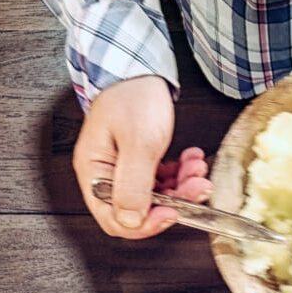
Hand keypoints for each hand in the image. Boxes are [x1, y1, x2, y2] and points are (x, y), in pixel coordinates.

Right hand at [74, 76, 212, 238]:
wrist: (139, 68)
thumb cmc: (132, 95)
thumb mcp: (138, 141)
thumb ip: (134, 185)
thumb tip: (131, 221)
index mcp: (95, 172)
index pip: (115, 219)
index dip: (146, 223)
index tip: (173, 212)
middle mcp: (106, 175)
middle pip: (139, 210)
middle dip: (172, 202)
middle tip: (196, 186)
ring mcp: (122, 169)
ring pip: (155, 197)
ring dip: (181, 187)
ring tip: (196, 168)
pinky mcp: (138, 162)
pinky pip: (161, 181)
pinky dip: (179, 175)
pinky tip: (190, 161)